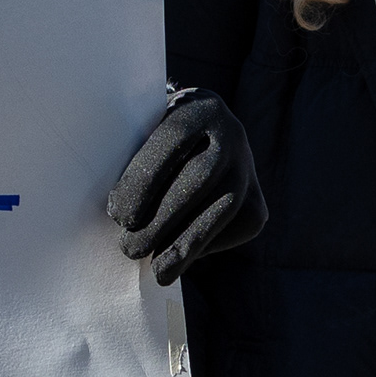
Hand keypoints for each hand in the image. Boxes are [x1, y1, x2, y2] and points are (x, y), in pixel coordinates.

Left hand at [109, 89, 266, 285]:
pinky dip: (204, 247)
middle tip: (129, 247)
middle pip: (200, 177)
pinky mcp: (257, 202)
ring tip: (158, 270)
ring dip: (187, 243)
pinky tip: (178, 257)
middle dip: (163, 218)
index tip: (118, 214)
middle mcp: (231, 133)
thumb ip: (130, 161)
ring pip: (224, 208)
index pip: (173, 140)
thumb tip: (118, 213)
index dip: (145, 179)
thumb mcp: (141, 136)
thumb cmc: (153, 144)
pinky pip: (235, 228)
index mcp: (198, 107)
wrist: (201, 142)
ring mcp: (248, 168)